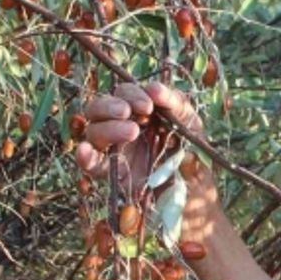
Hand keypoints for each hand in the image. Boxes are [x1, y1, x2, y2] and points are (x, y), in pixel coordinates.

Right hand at [75, 81, 205, 195]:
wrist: (195, 191)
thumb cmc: (193, 155)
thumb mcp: (191, 126)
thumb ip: (176, 105)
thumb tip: (153, 88)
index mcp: (139, 113)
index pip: (123, 93)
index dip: (132, 94)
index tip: (149, 105)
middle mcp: (121, 127)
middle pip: (98, 108)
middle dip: (110, 105)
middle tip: (128, 112)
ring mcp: (114, 150)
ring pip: (93, 131)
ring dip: (107, 127)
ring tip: (132, 132)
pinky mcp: (110, 174)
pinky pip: (90, 163)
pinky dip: (84, 156)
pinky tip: (85, 151)